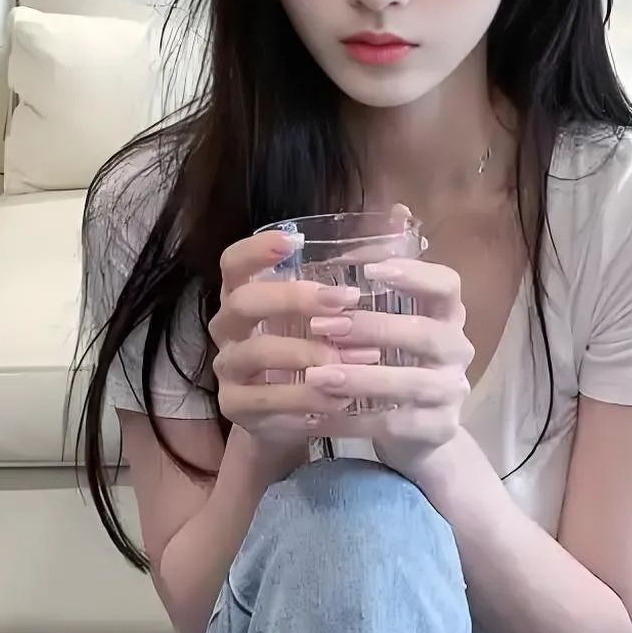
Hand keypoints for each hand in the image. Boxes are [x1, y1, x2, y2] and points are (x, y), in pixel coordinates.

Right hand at [208, 231, 384, 481]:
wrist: (293, 418)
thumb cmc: (314, 350)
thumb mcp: (329, 313)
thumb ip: (357, 268)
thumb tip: (403, 214)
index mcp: (245, 294)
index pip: (233, 262)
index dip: (257, 249)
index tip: (295, 241)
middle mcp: (228, 328)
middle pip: (243, 302)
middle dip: (293, 299)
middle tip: (345, 303)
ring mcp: (227, 369)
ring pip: (254, 353)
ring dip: (306, 353)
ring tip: (353, 359)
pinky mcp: (235, 408)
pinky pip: (264, 401)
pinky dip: (303, 399)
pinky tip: (338, 399)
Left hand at [302, 256, 474, 484]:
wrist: (422, 436)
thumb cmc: (399, 366)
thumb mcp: (396, 328)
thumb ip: (379, 294)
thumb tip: (360, 244)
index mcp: (449, 317)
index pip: (448, 285)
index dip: (414, 274)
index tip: (370, 271)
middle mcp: (457, 351)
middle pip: (426, 333)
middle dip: (373, 328)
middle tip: (324, 326)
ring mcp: (451, 392)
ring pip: (410, 382)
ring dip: (360, 378)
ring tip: (316, 376)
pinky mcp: (437, 429)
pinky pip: (391, 424)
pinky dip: (350, 421)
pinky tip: (315, 416)